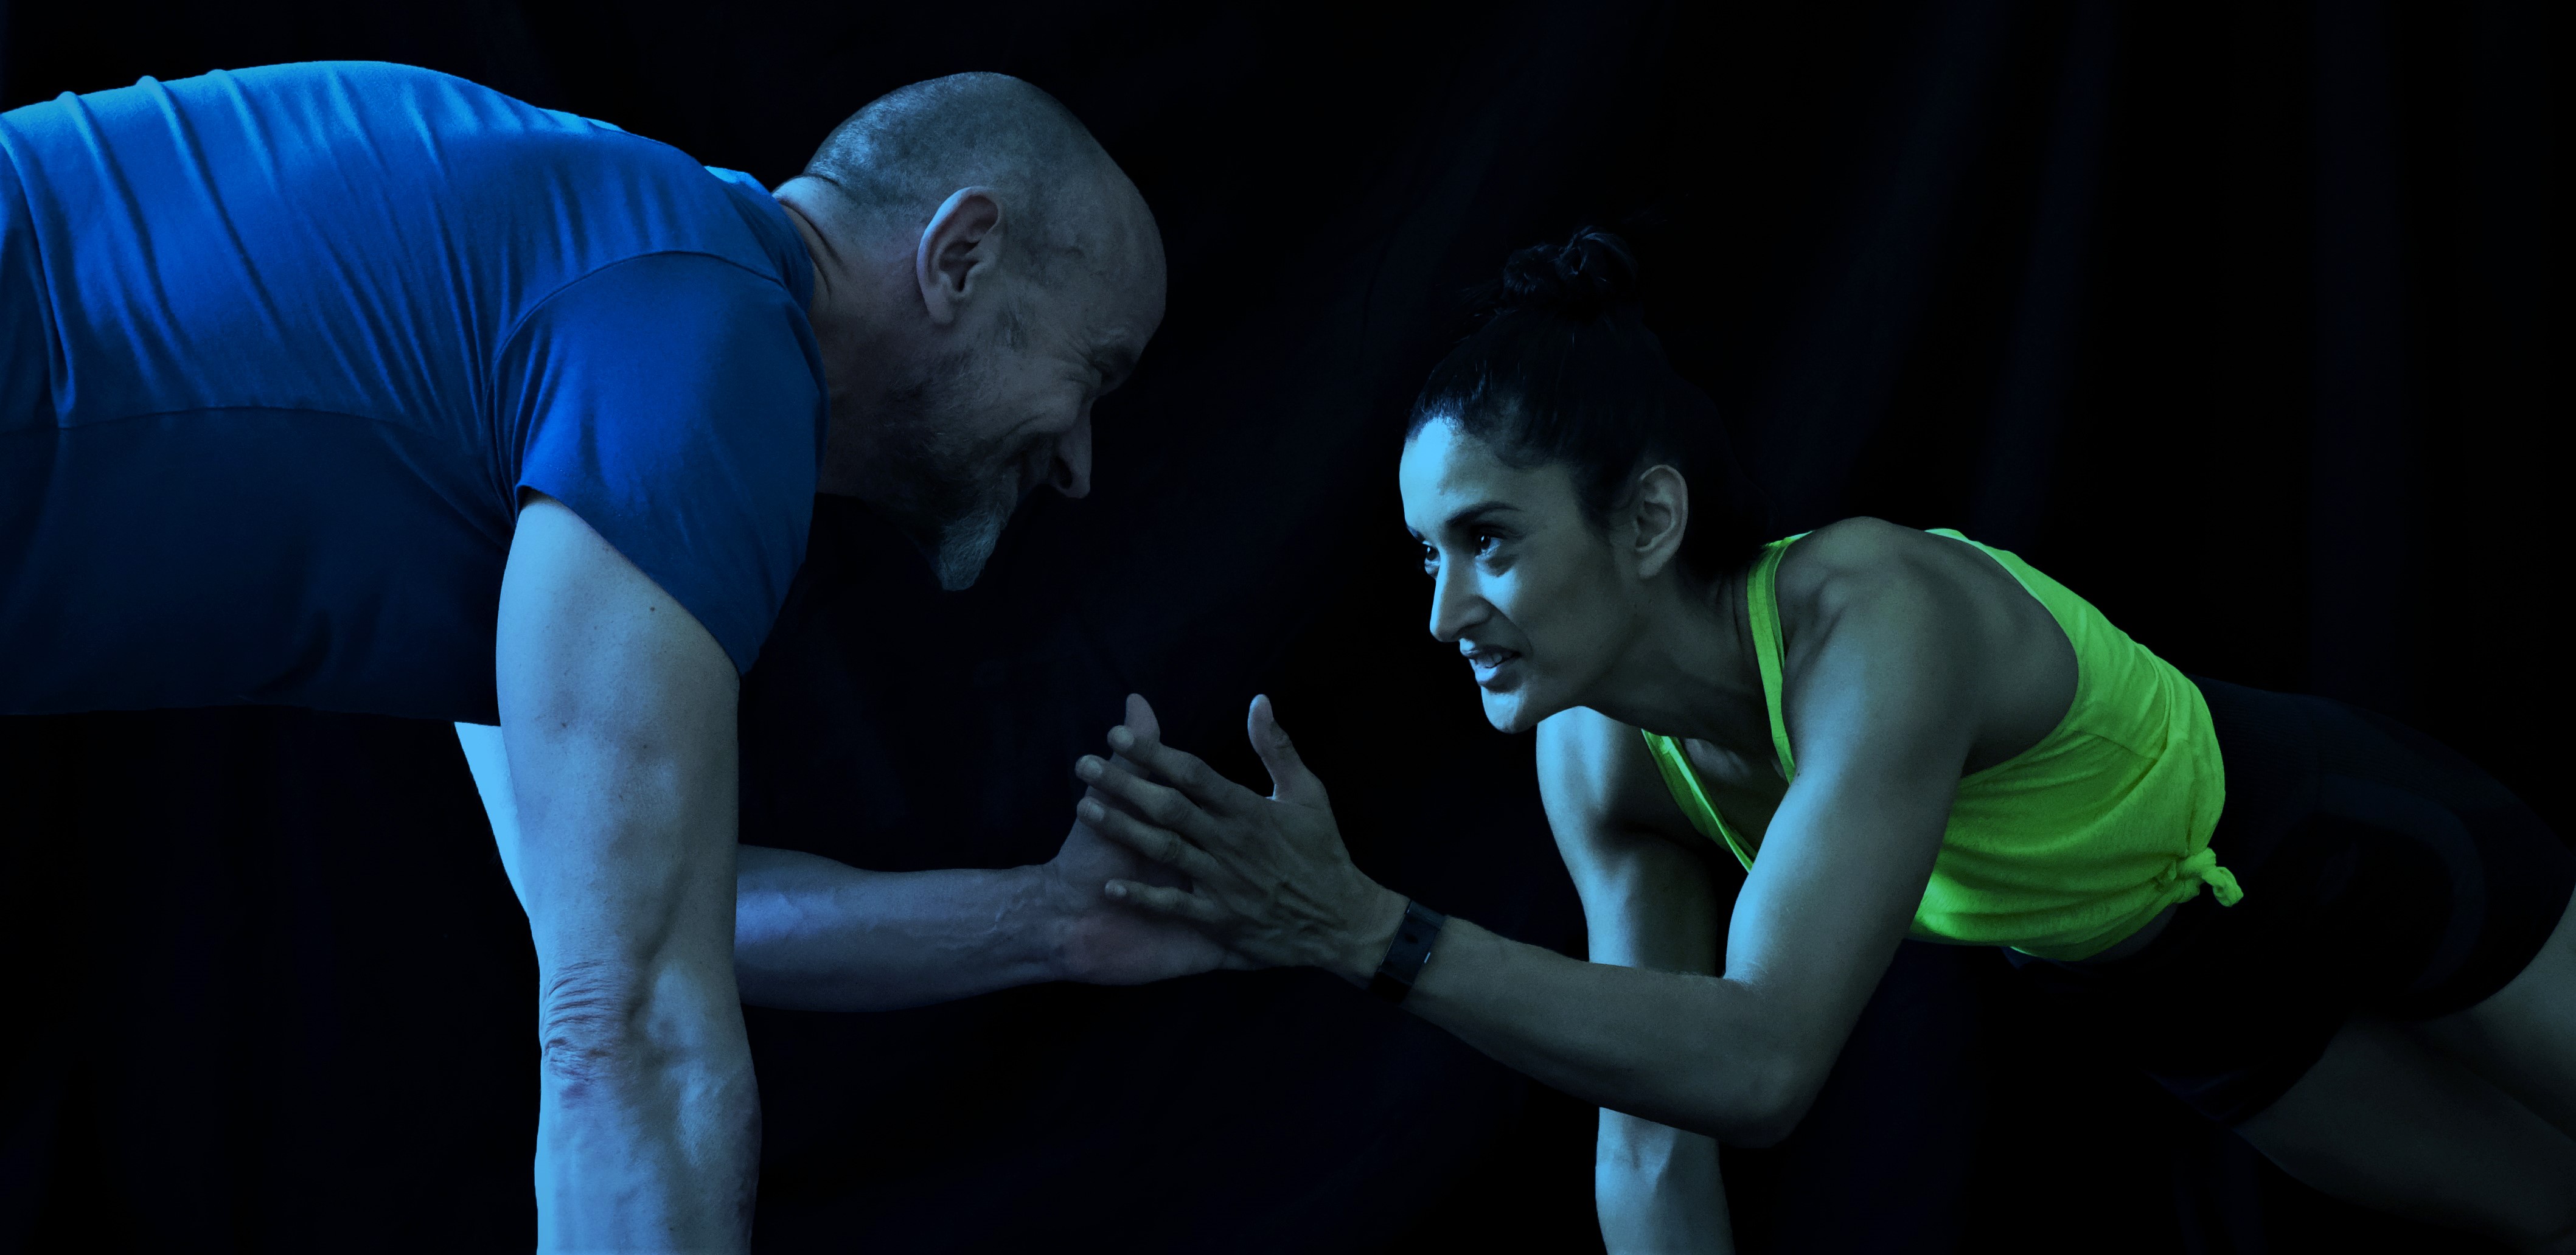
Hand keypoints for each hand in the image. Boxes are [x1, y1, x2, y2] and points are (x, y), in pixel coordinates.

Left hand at [1075, 694, 1404, 982]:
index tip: (1118, 735)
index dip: (1154, 753)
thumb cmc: (1323, 853)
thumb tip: (1259, 700)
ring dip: (1123, 829)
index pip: (1193, 774)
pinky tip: (1111, 885)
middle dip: (1125, 784)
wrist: (1342, 922)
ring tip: (1085, 809)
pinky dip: (1144, 897)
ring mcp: (1223, 883)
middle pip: (1169, 807)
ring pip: (1165, 850)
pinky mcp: (1220, 920)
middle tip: (1083, 764)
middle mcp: (1231, 843)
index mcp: (1249, 810)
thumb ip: (1278, 748)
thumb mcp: (1308, 795)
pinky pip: (1176, 906)